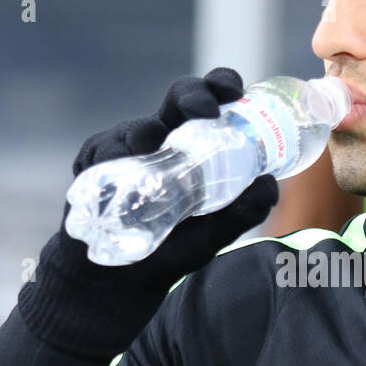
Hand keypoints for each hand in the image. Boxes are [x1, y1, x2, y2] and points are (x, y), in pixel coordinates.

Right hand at [18, 68, 278, 356]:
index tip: (234, 92)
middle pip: (179, 97)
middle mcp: (164, 137)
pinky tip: (114, 171)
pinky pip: (103, 150)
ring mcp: (127, 147)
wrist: (119, 279)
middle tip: (206, 112)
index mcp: (196, 144)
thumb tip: (271, 183)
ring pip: (139, 127)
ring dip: (147, 135)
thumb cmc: (169, 249)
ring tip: (150, 149)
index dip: (221, 86)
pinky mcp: (94, 162)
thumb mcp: (213, 235)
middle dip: (193, 95)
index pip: (212, 101)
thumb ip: (243, 212)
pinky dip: (111, 157)